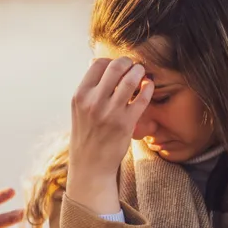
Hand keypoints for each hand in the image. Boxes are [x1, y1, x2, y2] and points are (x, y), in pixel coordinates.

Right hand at [67, 56, 152, 214]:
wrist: (90, 166)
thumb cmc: (87, 135)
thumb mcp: (79, 109)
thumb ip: (89, 88)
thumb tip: (96, 62)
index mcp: (80, 96)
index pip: (98, 64)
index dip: (111, 61)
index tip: (119, 67)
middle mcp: (93, 102)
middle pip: (115, 66)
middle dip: (128, 63)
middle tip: (134, 67)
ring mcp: (110, 112)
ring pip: (130, 79)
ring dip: (140, 72)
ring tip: (142, 74)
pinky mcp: (126, 123)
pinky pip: (142, 97)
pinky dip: (148, 87)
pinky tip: (148, 86)